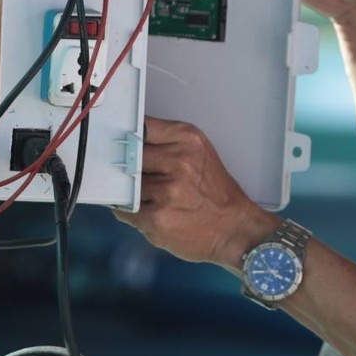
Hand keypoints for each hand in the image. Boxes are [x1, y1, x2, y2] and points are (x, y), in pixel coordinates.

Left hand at [115, 118, 277, 271]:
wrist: (234, 228)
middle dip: (129, 168)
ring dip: (131, 193)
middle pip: (129, 156)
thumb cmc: (215, 192)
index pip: (141, 127)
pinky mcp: (157, 218)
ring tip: (154, 198)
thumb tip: (128, 138)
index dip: (127, 137)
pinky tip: (151, 212)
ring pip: (125, 185)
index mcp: (188, 140)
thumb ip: (166, 141)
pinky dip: (131, 212)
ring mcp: (167, 191)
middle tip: (140, 176)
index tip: (121, 142)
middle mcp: (179, 162)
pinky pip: (125, 210)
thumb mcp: (199, 152)